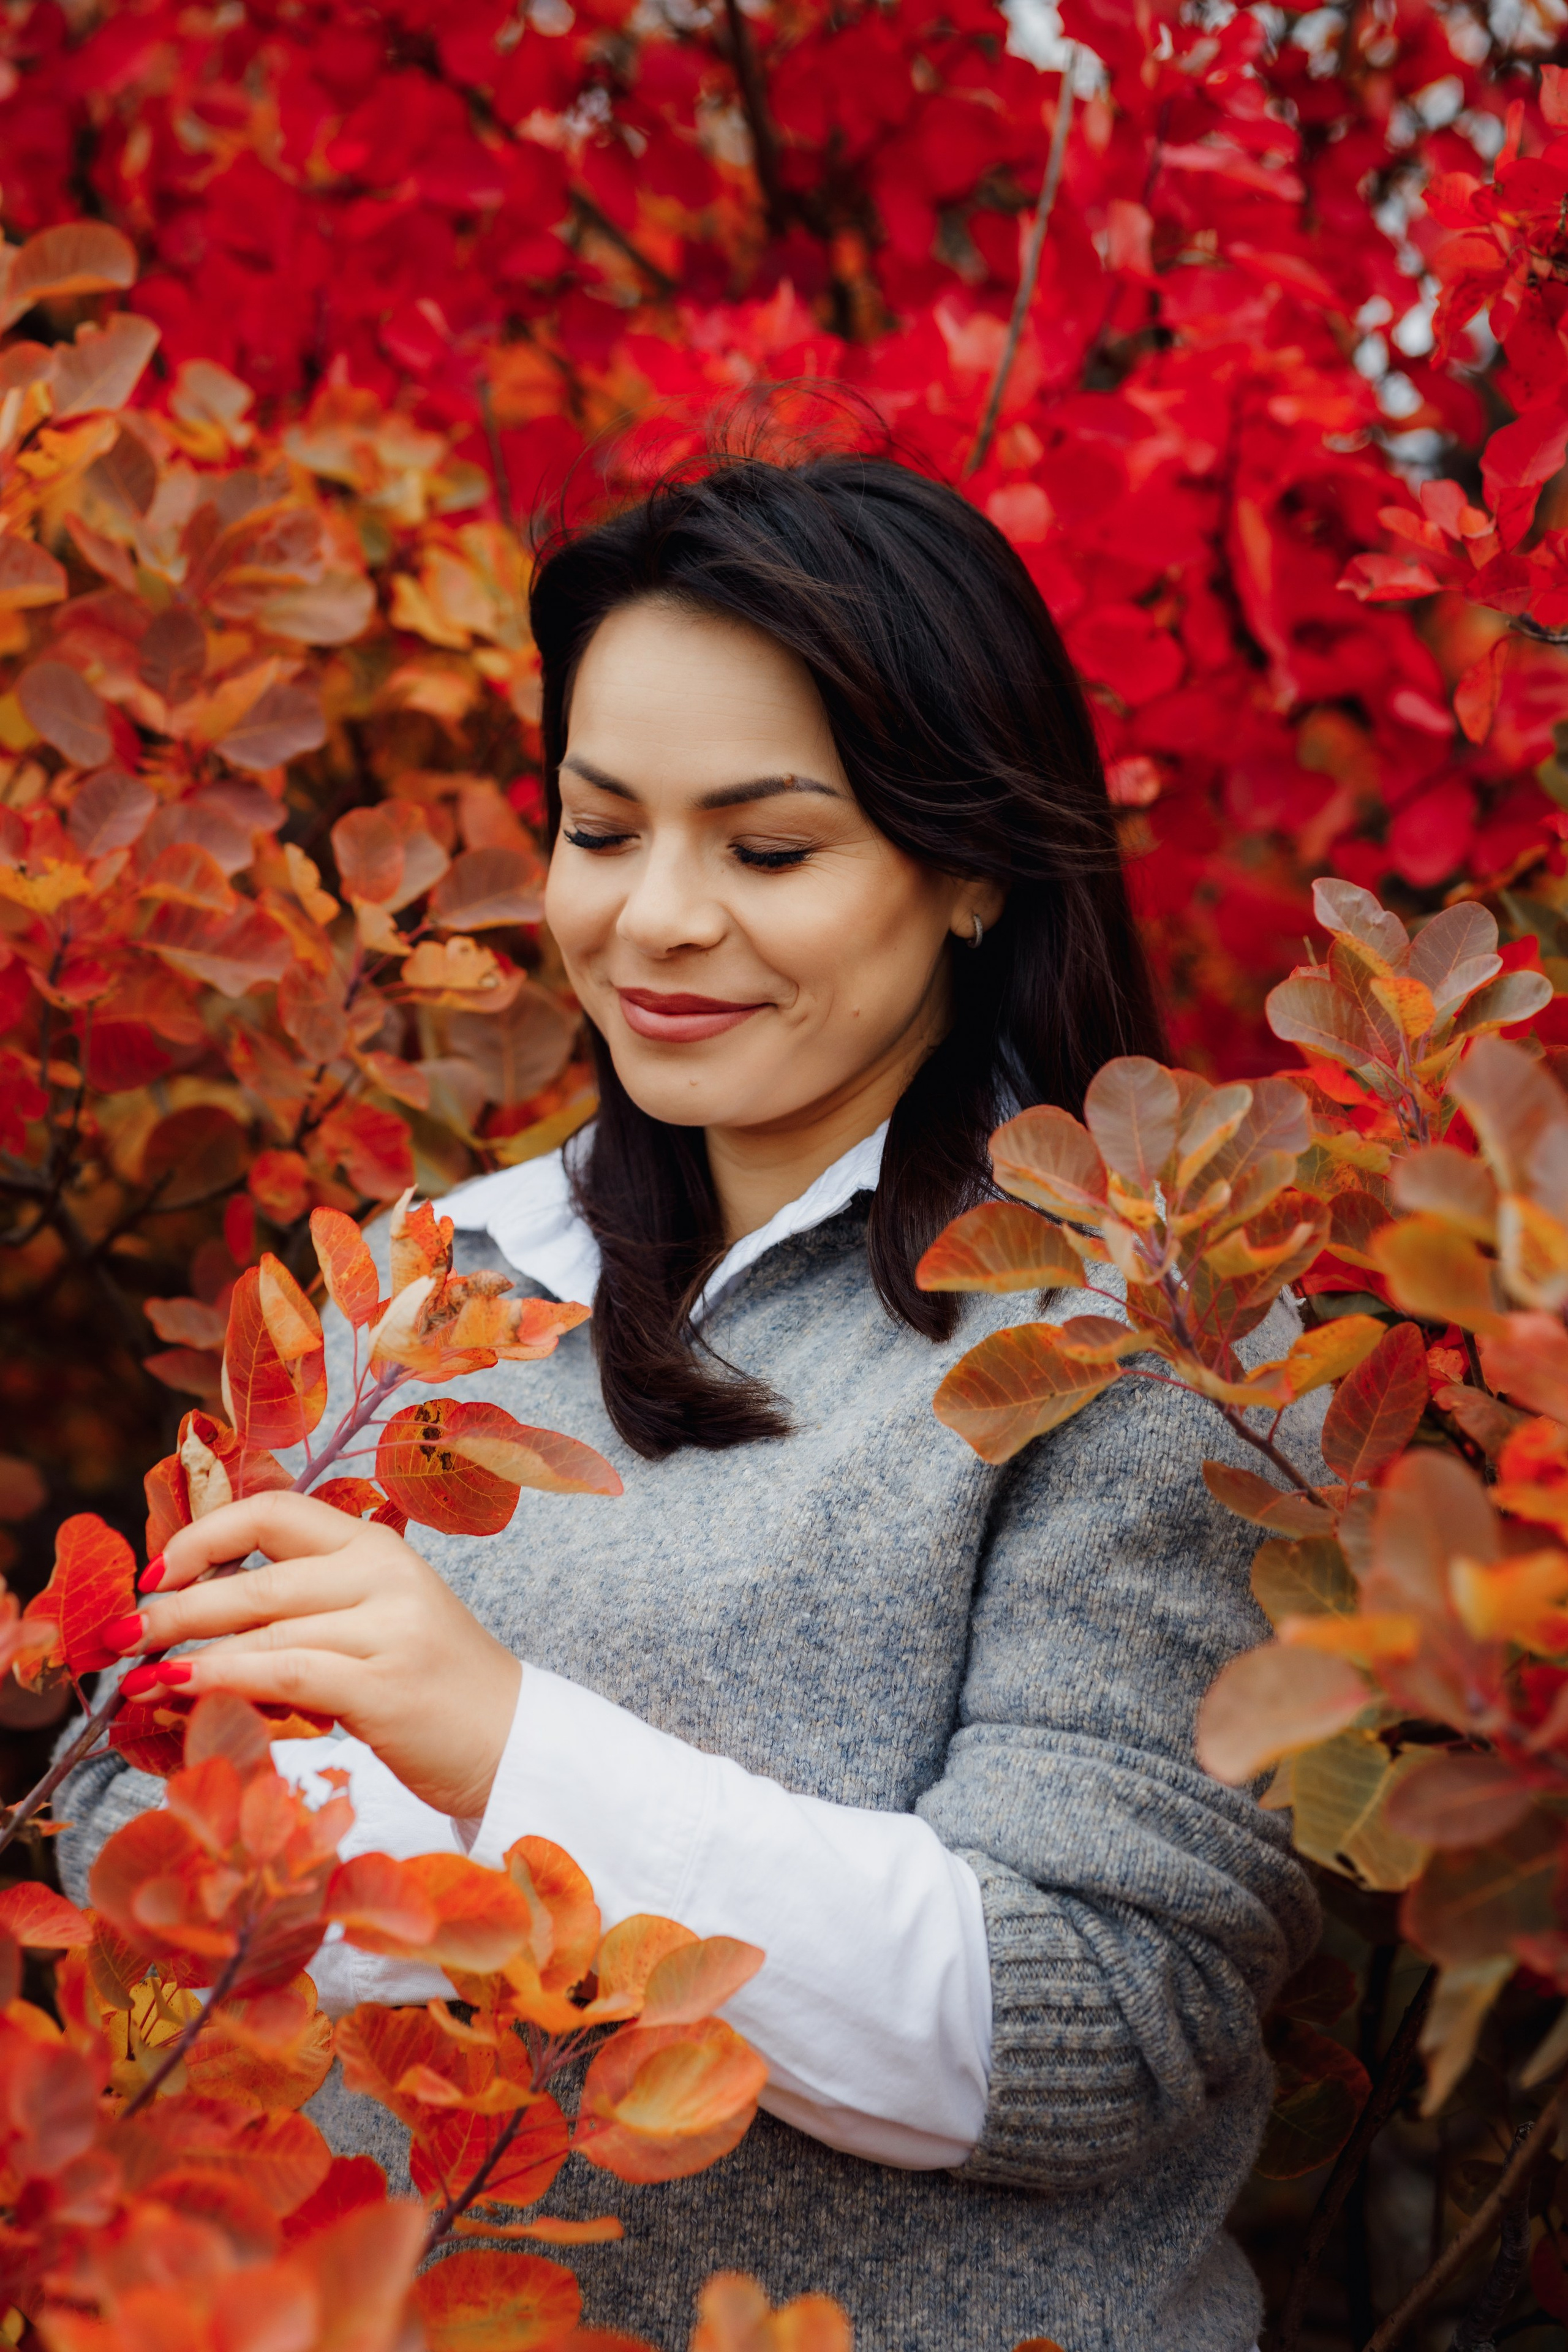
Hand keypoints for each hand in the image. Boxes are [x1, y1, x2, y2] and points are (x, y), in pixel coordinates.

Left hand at [116, 1494, 521, 1820]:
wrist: (511, 1740)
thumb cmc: (428, 1686)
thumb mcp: (370, 1625)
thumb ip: (300, 1613)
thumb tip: (191, 1627)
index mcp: (376, 1546)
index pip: (273, 1510)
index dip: (204, 1535)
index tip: (154, 1573)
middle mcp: (384, 1572)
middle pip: (256, 1577)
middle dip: (173, 1607)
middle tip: (116, 1635)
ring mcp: (390, 1626)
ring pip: (265, 1629)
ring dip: (185, 1654)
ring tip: (135, 1678)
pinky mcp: (386, 1685)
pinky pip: (286, 1673)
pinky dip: (224, 1681)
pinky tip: (182, 1693)